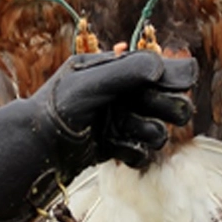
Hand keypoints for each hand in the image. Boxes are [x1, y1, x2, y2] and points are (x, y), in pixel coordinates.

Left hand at [34, 51, 196, 171]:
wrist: (37, 149)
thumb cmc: (57, 109)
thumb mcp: (88, 82)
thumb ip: (125, 72)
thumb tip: (160, 68)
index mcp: (114, 69)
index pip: (158, 69)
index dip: (173, 77)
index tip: (185, 83)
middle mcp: (121, 94)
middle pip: (167, 101)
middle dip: (166, 107)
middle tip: (159, 111)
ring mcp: (120, 122)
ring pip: (157, 131)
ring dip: (146, 132)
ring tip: (123, 131)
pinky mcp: (116, 147)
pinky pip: (143, 154)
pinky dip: (133, 153)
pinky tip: (114, 150)